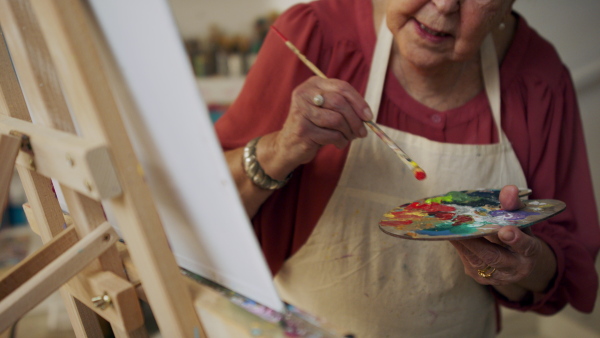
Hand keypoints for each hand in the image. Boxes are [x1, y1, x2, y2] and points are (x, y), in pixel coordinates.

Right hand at [271, 76, 372, 169]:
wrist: (289, 144)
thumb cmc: (314, 125)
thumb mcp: (327, 110)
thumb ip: (344, 106)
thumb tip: (367, 116)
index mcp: (313, 84)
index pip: (342, 87)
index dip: (359, 102)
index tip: (369, 116)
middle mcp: (304, 94)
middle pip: (340, 102)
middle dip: (356, 120)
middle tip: (362, 132)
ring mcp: (301, 111)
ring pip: (336, 120)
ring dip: (348, 132)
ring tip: (348, 138)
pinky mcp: (302, 130)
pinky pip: (331, 135)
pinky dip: (340, 141)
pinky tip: (338, 143)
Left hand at [450, 185, 556, 299]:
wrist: (514, 262)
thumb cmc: (517, 234)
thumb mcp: (520, 220)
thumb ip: (514, 205)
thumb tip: (509, 189)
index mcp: (530, 253)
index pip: (526, 246)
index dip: (516, 239)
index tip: (505, 231)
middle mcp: (515, 269)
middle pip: (494, 257)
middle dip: (476, 243)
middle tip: (461, 229)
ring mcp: (496, 277)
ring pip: (476, 260)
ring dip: (461, 243)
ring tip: (449, 227)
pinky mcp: (479, 277)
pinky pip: (467, 260)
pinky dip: (458, 246)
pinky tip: (449, 233)